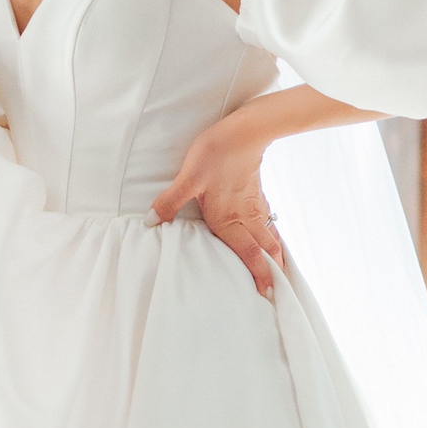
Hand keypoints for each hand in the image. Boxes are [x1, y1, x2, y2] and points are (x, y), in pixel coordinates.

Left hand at [148, 115, 284, 295]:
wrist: (244, 131)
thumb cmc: (217, 154)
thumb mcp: (187, 179)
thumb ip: (169, 202)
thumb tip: (149, 222)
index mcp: (230, 220)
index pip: (249, 255)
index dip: (259, 276)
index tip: (266, 296)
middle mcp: (245, 218)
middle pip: (266, 251)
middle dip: (272, 273)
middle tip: (277, 293)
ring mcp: (254, 206)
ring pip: (270, 238)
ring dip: (274, 256)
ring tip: (277, 272)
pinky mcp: (257, 195)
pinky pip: (268, 224)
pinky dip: (272, 237)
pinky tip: (268, 238)